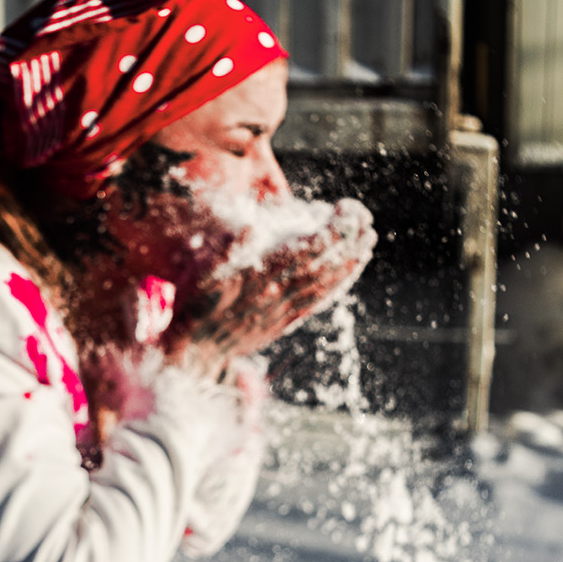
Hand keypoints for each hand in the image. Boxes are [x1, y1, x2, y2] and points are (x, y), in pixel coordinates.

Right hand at [170, 197, 375, 372]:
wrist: (195, 351)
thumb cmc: (194, 306)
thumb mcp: (200, 274)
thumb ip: (224, 250)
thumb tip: (250, 227)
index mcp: (260, 277)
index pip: (305, 250)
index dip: (331, 231)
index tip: (345, 210)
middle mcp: (277, 295)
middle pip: (322, 265)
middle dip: (348, 243)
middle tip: (367, 220)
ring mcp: (283, 310)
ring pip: (324, 284)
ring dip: (350, 263)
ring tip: (369, 241)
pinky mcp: (283, 323)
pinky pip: (316, 302)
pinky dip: (336, 285)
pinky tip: (349, 272)